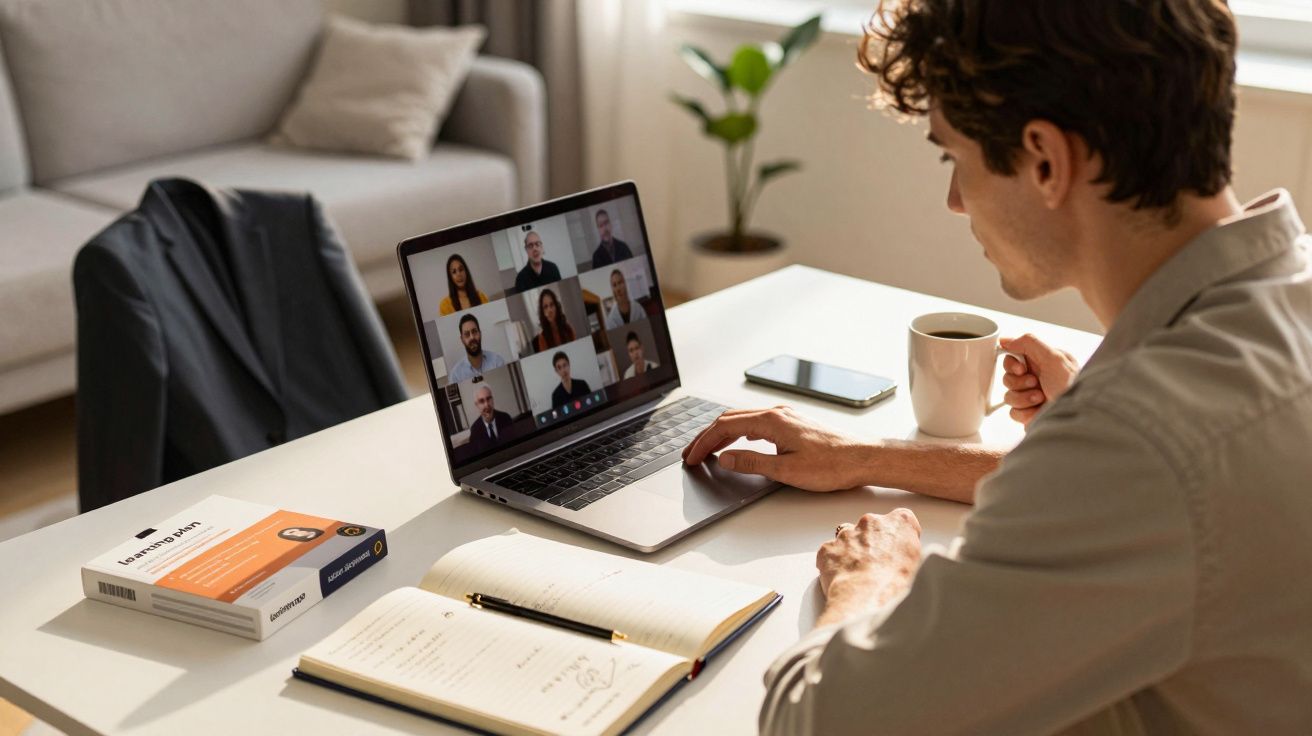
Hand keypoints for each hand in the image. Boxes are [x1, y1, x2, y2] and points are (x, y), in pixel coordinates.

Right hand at [681, 406, 869, 490]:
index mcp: (772, 421)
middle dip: (706, 436)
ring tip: (707, 449)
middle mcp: (777, 413)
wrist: (862, 458)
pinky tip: (736, 443)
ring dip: (721, 433)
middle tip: (691, 454)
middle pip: (729, 419)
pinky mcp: (792, 424)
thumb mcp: (787, 470)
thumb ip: (752, 463)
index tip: (692, 457)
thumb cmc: (832, 464)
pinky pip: (755, 423)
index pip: (725, 427)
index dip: (704, 443)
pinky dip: (737, 432)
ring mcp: (785, 416)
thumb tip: (726, 458)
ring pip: (741, 420)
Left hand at [815, 510, 921, 625]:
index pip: (900, 520)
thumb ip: (909, 549)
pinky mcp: (828, 548)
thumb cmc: (898, 585)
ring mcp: (848, 533)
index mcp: (900, 522)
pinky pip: (832, 553)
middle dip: (873, 543)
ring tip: (859, 576)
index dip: (897, 537)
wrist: (868, 599)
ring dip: (853, 552)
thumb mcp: (919, 564)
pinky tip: (844, 580)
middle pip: (872, 527)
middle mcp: (872, 521)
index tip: (896, 551)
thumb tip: (902, 555)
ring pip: (849, 538)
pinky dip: (835, 564)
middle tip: (876, 567)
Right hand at [998, 334, 1079, 425]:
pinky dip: (1025, 412)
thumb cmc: (1074, 387)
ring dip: (1023, 398)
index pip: (1013, 358)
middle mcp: (1037, 378)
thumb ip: (1029, 343)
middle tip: (1036, 383)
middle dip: (1020, 382)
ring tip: (1041, 398)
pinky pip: (1013, 412)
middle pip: (1008, 377)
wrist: (1080, 415)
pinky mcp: (1029, 414)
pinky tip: (1039, 411)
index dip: (1012, 364)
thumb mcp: (1054, 358)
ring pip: (1009, 395)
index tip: (1021, 368)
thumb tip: (1006, 340)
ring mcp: (1032, 397)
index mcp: (1042, 362)